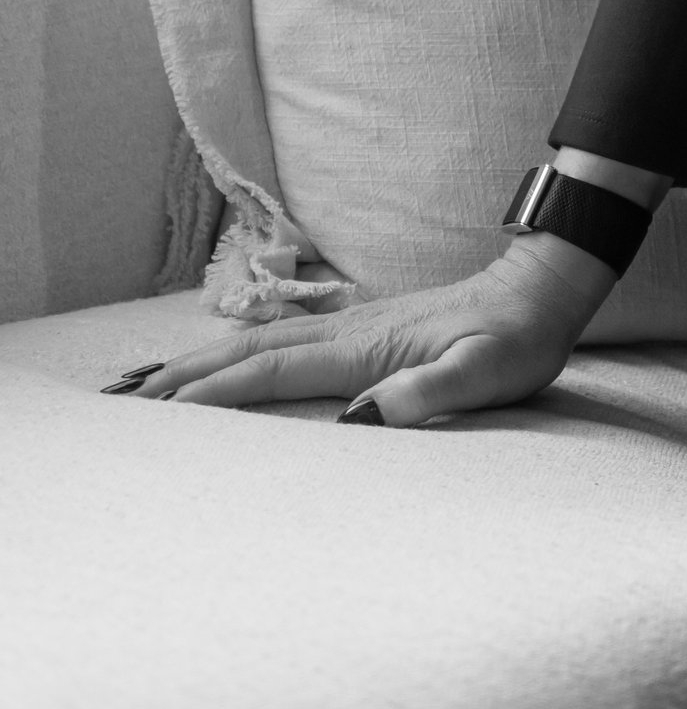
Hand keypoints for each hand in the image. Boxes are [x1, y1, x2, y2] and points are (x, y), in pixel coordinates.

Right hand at [99, 234, 610, 427]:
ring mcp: (352, 325)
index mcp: (367, 349)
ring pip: (260, 342)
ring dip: (200, 359)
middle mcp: (348, 331)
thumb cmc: (519, 339)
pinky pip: (285, 338)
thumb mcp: (489, 373)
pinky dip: (240, 346)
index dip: (215, 394)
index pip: (273, 373)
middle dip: (184, 375)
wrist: (541, 290)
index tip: (159, 413)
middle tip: (123, 400)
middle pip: (249, 352)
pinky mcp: (362, 327)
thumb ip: (430, 393)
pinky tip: (223, 352)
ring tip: (147, 380)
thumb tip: (363, 419)